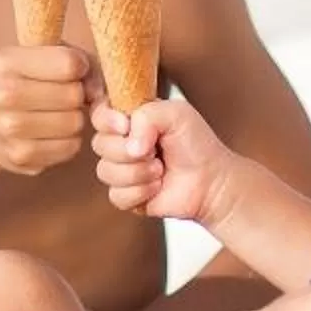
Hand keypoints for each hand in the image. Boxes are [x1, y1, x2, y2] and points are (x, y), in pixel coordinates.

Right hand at [0, 45, 95, 176]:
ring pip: (75, 122)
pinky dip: (68, 140)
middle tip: (61, 96)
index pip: (69, 63)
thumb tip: (100, 93)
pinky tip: (51, 133)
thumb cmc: (19, 83)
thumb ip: (78, 62)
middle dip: (76, 95)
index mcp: (6, 62)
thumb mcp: (38, 58)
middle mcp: (2, 94)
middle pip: (74, 95)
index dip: (80, 68)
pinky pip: (70, 147)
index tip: (72, 71)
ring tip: (56, 114)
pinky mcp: (21, 156)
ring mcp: (9, 128)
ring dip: (73, 119)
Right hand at [92, 97, 231, 225]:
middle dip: (128, 150)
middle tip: (155, 151)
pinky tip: (157, 187)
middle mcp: (122, 144)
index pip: (98, 114)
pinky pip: (116, 195)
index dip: (107, 120)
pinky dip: (140, 191)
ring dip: (138, 172)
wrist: (212, 181)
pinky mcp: (126, 196)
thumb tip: (130, 145)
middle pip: (99, 144)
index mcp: (130, 119)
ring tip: (160, 170)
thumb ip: (147, 115)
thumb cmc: (197, 144)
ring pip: (106, 171)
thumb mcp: (177, 114)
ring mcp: (122, 171)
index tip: (126, 125)